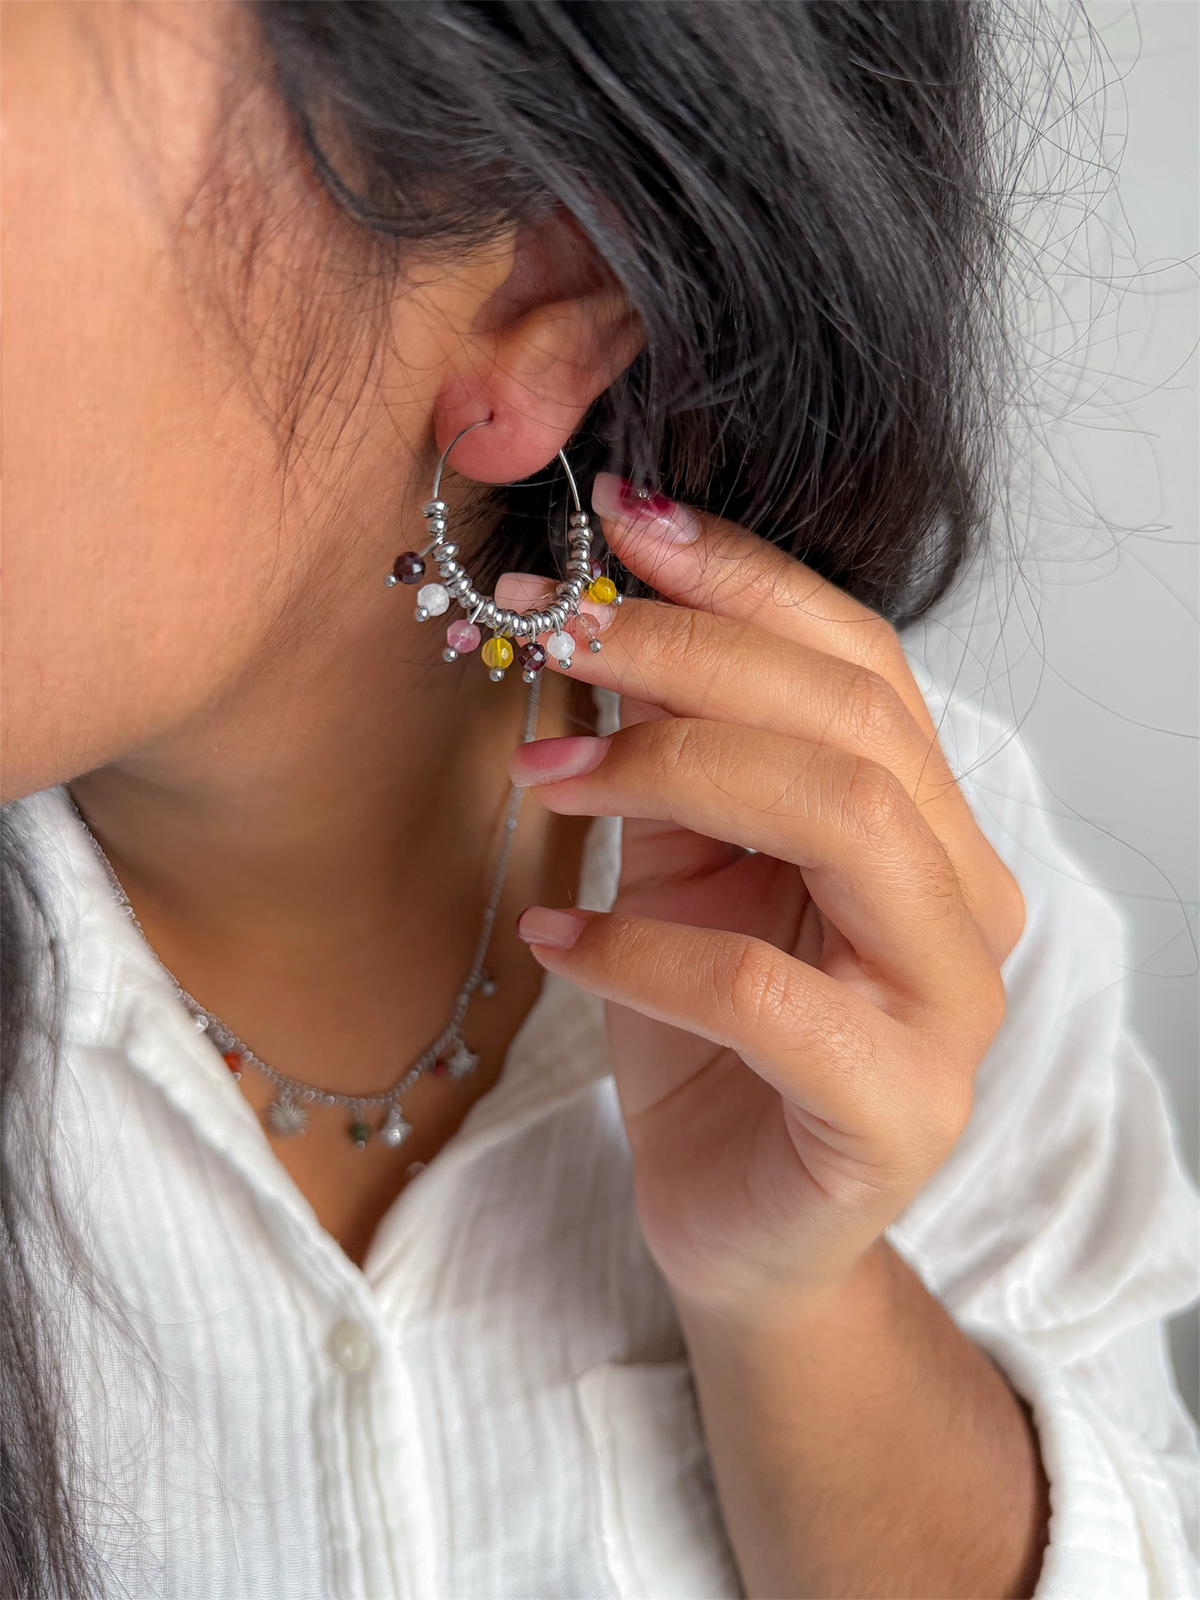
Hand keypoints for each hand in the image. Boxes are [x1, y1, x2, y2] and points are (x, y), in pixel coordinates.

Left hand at [509, 480, 1023, 1324]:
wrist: (734, 1217)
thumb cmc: (706, 1035)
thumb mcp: (682, 863)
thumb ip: (676, 750)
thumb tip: (613, 613)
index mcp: (929, 822)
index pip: (861, 660)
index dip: (745, 578)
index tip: (622, 522)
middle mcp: (967, 898)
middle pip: (853, 722)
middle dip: (692, 654)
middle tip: (558, 630)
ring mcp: (950, 1006)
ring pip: (843, 820)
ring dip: (672, 768)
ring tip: (543, 768)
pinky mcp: (895, 1109)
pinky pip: (764, 993)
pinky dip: (640, 949)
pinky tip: (555, 934)